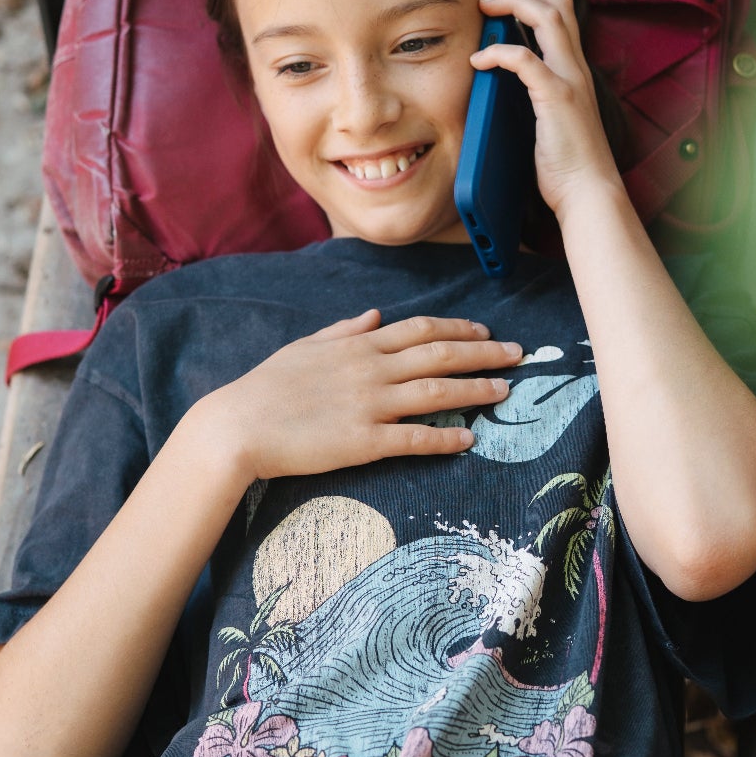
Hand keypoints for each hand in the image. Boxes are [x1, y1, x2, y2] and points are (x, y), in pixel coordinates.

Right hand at [196, 311, 525, 481]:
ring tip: (506, 391)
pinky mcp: (363, 442)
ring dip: (476, 391)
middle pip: (439, 355)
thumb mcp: (304, 347)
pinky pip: (414, 439)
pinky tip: (469, 439)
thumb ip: (344, 330)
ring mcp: (369, 405)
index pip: (420, 330)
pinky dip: (445, 438)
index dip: (458, 329)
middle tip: (518, 354)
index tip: (485, 331)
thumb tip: (374, 315)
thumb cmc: (266, 388)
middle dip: (483, 353)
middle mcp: (370, 370)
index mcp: (358, 346)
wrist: (237, 427)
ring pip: (436, 394)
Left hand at [469, 0, 627, 219]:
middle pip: (556, 1)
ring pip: (548, 18)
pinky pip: (526, 62)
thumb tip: (506, 70)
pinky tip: (479, 58)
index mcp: (574, 68)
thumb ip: (536, 89)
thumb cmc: (566, 161)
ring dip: (514, 1)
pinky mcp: (557, 100)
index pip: (562, 9)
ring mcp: (570, 81)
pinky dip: (500, 52)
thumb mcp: (550, 115)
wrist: (588, 194)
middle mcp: (576, 67)